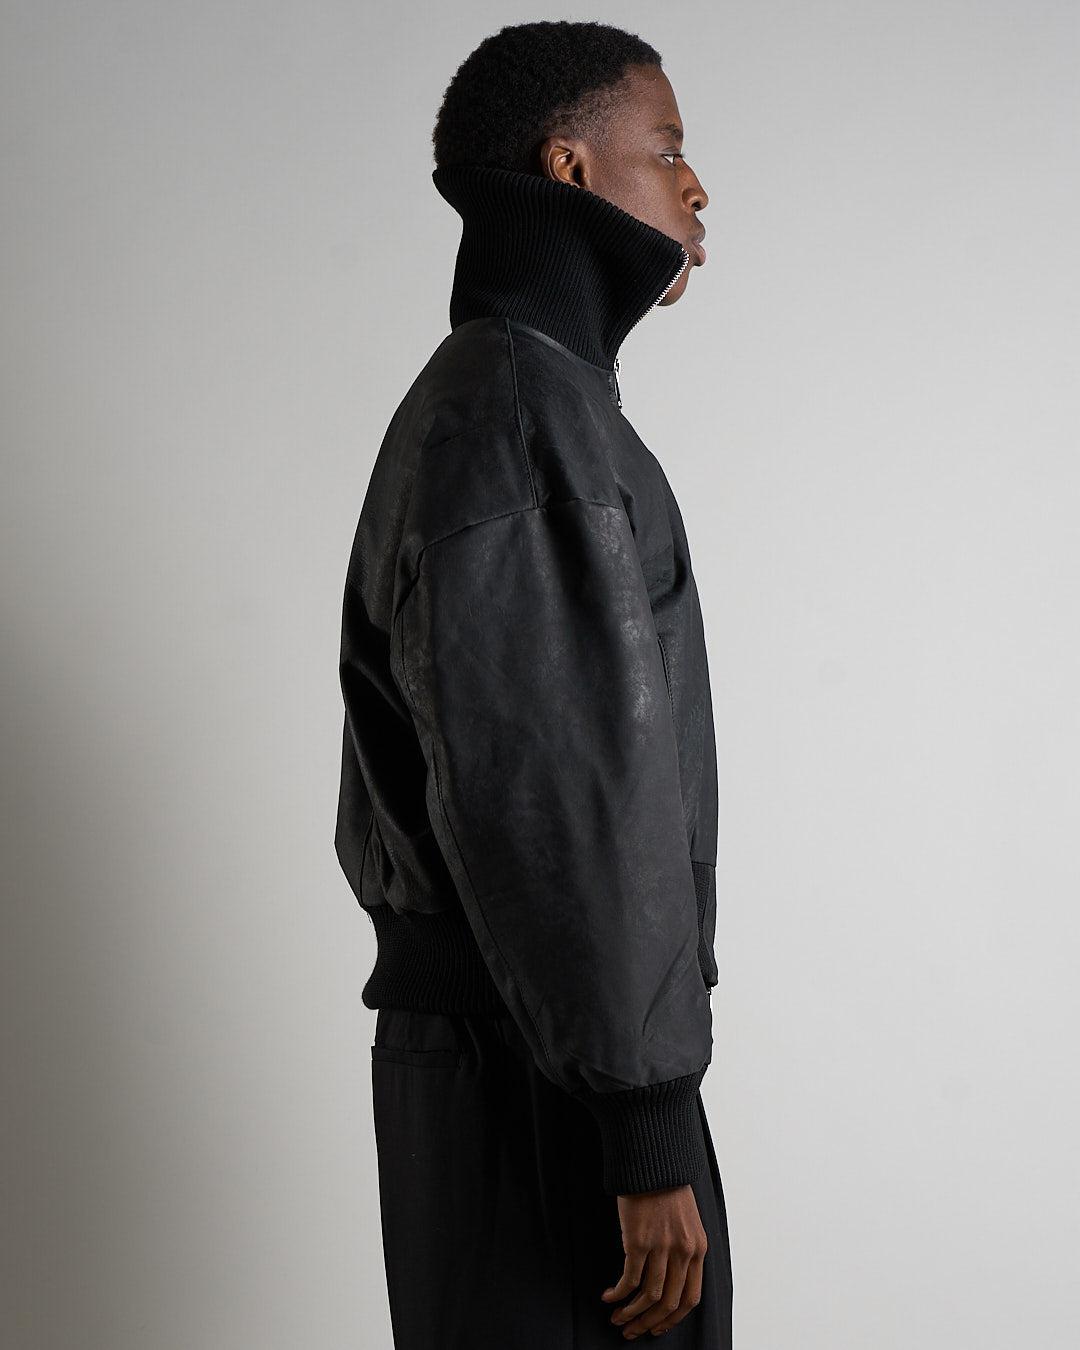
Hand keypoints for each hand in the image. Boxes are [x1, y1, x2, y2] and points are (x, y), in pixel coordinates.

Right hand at [600, 1183, 706, 1338]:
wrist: (653, 1160)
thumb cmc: (666, 1187)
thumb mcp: (687, 1220)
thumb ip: (683, 1248)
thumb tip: (669, 1277)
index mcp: (699, 1248)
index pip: (691, 1298)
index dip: (672, 1319)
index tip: (657, 1327)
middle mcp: (684, 1252)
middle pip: (669, 1303)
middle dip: (649, 1322)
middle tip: (632, 1330)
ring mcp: (662, 1247)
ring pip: (648, 1296)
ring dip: (631, 1313)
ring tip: (618, 1318)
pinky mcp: (639, 1240)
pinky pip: (629, 1280)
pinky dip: (618, 1294)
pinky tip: (609, 1296)